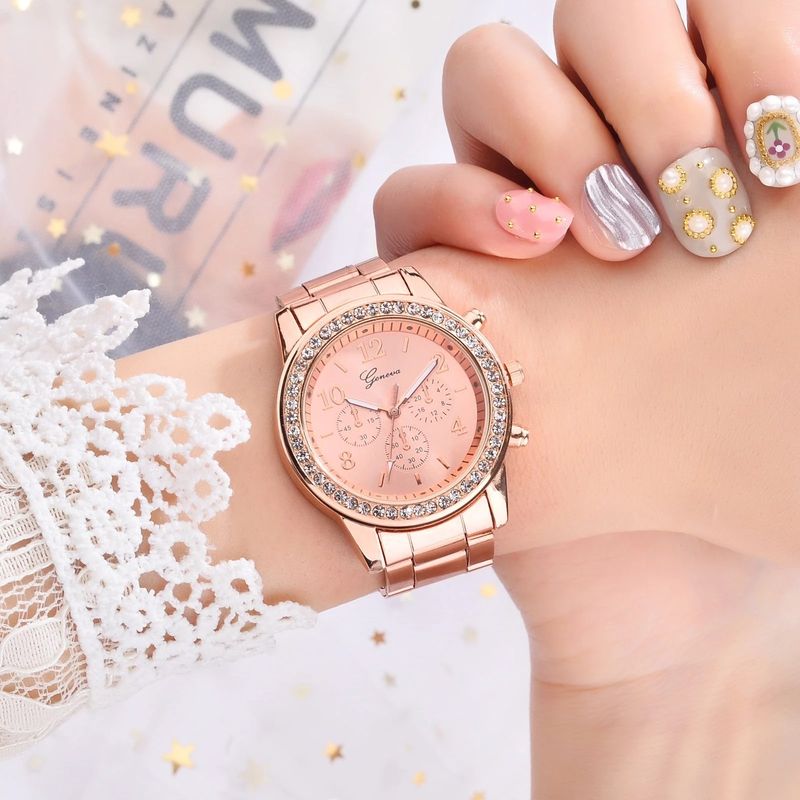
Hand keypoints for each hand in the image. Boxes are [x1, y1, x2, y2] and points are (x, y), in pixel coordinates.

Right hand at [374, 9, 799, 796]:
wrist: (653, 581)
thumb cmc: (749, 467)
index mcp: (696, 152)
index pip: (703, 10)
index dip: (748, 34)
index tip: (790, 150)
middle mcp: (594, 162)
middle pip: (592, 18)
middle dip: (647, 81)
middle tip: (701, 201)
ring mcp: (503, 210)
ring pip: (483, 71)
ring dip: (546, 125)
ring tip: (608, 235)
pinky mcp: (434, 277)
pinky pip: (409, 194)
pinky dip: (460, 200)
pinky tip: (533, 250)